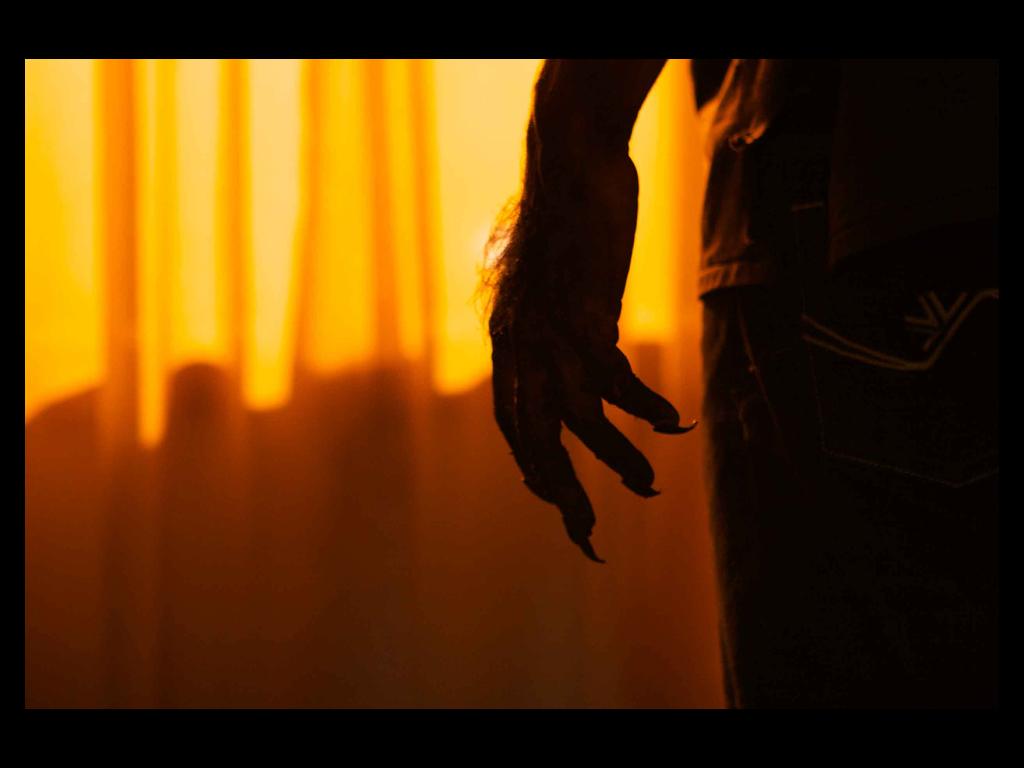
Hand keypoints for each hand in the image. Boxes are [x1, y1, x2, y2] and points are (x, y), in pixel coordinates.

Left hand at [488, 149, 695, 562]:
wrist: (568, 170)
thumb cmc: (563, 230)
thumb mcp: (547, 292)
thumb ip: (554, 334)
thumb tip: (586, 368)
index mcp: (508, 348)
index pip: (514, 427)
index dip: (534, 469)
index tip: (557, 498)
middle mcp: (520, 350)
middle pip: (536, 441)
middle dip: (563, 494)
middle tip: (589, 535)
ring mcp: (549, 335)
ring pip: (578, 422)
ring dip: (615, 459)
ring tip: (647, 486)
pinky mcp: (583, 316)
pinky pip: (615, 381)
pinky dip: (644, 408)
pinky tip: (674, 422)